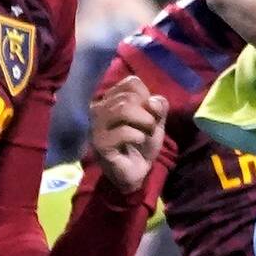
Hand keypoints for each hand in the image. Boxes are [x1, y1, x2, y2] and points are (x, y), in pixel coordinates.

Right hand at [89, 78, 166, 195]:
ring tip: (146, 133)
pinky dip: (138, 136)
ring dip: (145, 122)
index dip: (147, 97)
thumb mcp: (155, 121)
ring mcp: (96, 127)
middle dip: (148, 113)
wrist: (136, 173)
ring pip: (123, 110)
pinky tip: (137, 142)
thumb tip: (153, 101)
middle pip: (128, 97)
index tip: (148, 113)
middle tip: (150, 127)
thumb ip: (158, 106)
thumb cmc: (142, 144)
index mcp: (110, 99)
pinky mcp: (100, 145)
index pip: (131, 83)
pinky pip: (123, 132)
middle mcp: (98, 109)